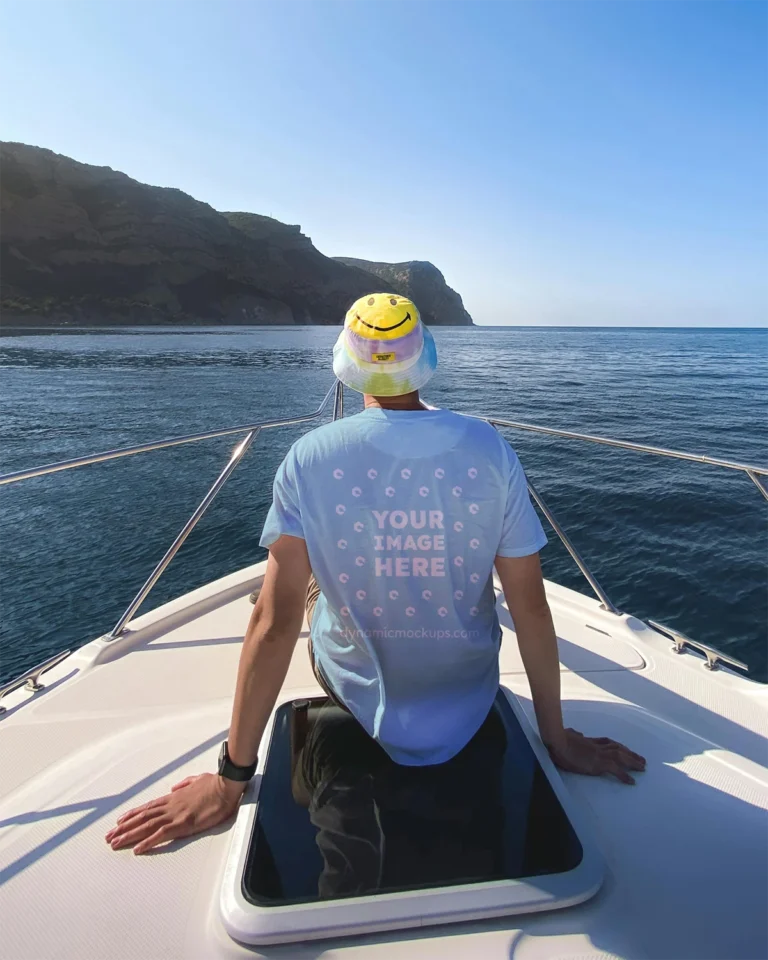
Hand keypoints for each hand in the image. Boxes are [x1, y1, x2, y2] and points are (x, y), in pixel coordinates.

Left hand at [105, 773, 244, 853]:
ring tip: (114, 843)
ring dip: (129, 835)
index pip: (147, 807)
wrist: (225, 785)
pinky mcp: (183, 824)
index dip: (132, 815)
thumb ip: (184, 784)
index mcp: (173, 797)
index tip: (119, 822)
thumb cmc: (214, 783)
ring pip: (146, 826)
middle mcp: (170, 805)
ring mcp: (175, 814)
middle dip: (124, 828)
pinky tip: (137, 849)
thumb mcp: (196, 779)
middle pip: (142, 817)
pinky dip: (147, 842)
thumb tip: (175, 788)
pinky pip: (161, 834)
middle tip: (108, 837)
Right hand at [547, 728, 645, 784]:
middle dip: (630, 754)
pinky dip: (624, 775)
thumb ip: (573, 734)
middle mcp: (597, 746)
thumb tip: (577, 734)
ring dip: (633, 762)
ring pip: (621, 756)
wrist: (558, 742)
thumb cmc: (558, 739)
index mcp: (589, 741)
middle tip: (642, 760)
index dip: (617, 746)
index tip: (625, 749)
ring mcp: (599, 754)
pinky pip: (615, 769)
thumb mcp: (567, 734)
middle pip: (618, 748)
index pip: (607, 742)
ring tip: (642, 767)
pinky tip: (632, 781)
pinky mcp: (599, 763)